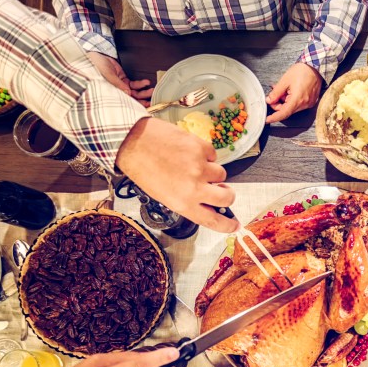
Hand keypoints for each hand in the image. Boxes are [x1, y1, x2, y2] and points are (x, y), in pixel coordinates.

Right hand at [87, 52, 153, 104]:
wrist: (97, 57)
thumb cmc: (97, 67)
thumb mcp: (108, 75)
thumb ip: (118, 84)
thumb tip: (128, 92)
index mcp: (112, 95)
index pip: (125, 103)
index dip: (135, 106)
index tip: (145, 107)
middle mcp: (118, 92)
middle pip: (132, 99)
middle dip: (142, 100)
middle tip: (152, 100)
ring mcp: (121, 86)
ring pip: (135, 92)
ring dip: (144, 92)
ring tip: (151, 90)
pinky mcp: (124, 79)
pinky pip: (134, 84)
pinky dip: (141, 83)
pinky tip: (146, 82)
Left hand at [115, 117, 238, 232]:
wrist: (132, 141)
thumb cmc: (143, 169)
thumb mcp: (163, 195)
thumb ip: (187, 201)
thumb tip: (208, 202)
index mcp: (182, 203)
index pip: (213, 220)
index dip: (227, 225)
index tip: (235, 225)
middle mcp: (194, 188)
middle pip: (227, 197)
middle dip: (227, 194)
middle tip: (221, 189)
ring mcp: (200, 167)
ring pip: (221, 174)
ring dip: (212, 172)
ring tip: (193, 165)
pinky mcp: (201, 148)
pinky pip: (213, 155)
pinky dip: (205, 154)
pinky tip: (189, 152)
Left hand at [266, 63, 322, 122]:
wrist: (315, 67)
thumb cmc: (302, 71)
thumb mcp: (285, 80)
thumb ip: (276, 93)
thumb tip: (270, 100)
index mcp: (297, 100)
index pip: (284, 113)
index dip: (274, 117)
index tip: (267, 119)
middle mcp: (304, 104)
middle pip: (287, 110)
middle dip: (278, 104)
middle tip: (273, 95)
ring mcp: (308, 103)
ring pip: (292, 107)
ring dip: (285, 101)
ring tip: (283, 89)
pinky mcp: (311, 101)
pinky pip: (298, 104)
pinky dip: (291, 100)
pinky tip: (290, 91)